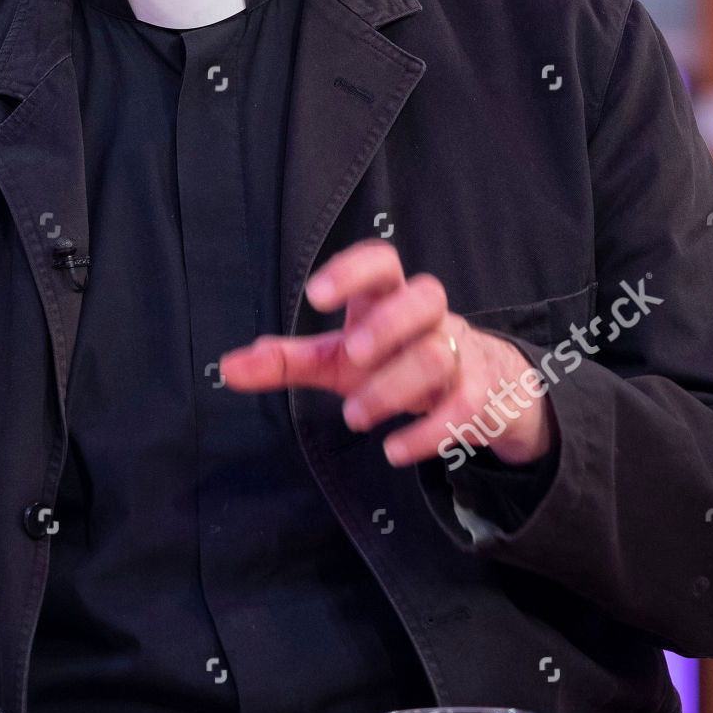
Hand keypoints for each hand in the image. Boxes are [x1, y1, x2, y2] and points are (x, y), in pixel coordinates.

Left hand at [218, 239, 557, 467]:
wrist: (485, 389)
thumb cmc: (396, 362)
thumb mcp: (338, 361)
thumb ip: (287, 361)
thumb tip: (227, 367)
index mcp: (390, 299)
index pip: (381, 263)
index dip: (352, 271)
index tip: (316, 295)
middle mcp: (430, 319)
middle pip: (426, 295)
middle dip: (388, 324)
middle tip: (351, 355)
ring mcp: (461, 354)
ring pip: (440, 355)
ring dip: (395, 387)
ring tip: (355, 416)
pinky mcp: (480, 395)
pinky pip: (464, 406)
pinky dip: (428, 432)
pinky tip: (394, 450)